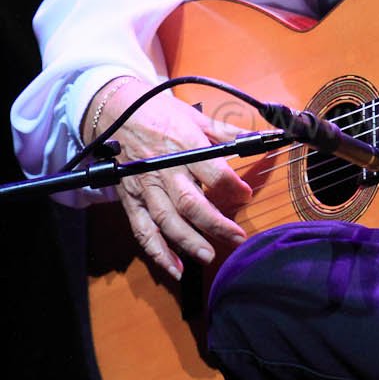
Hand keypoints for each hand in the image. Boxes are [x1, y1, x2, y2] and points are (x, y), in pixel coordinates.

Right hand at [85, 77, 251, 279]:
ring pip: (166, 221)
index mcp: (183, 145)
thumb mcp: (196, 117)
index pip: (212, 172)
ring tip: (208, 256)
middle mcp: (164, 170)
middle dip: (215, 224)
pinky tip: (175, 268)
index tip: (246, 195)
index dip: (232, 186)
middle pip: (190, 203)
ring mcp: (146, 187)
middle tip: (237, 238)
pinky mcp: (131, 200)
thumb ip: (227, 133)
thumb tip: (261, 139)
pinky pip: (142, 230)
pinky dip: (158, 252)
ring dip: (188, 242)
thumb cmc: (161, 113)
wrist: (116, 111)